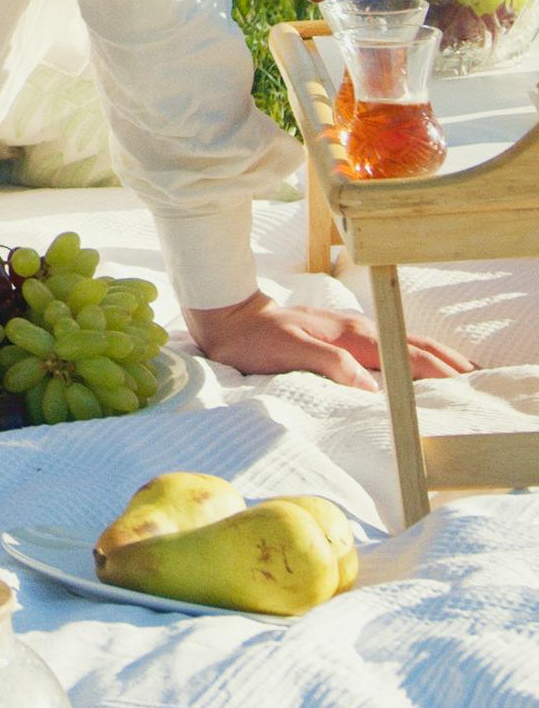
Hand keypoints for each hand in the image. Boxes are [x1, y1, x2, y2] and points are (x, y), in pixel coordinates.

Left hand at [185, 289, 473, 388]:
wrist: (229, 319)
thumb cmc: (256, 340)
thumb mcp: (288, 353)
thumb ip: (330, 366)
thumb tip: (370, 388)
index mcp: (350, 336)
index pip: (403, 355)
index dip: (434, 371)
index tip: (462, 385)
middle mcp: (356, 331)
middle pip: (412, 345)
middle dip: (447, 362)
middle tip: (477, 379)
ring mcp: (350, 331)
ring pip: (403, 342)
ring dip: (435, 356)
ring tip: (461, 371)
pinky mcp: (341, 336)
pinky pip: (389, 345)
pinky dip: (412, 353)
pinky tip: (416, 362)